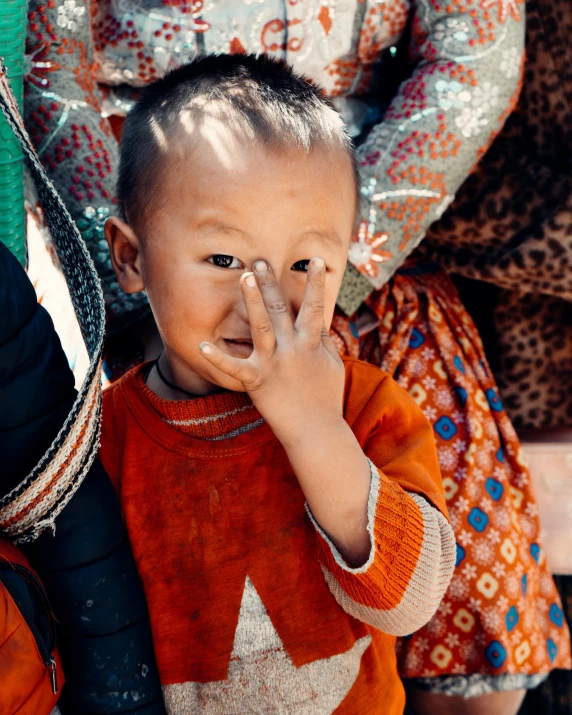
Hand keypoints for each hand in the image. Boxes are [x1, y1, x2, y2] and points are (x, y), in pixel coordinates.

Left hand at [198, 257, 344, 445]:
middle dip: (271, 284)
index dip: (317, 282)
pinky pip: (234, 368)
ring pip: (260, 327)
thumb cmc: (326, 398)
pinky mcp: (256, 381)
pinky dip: (218, 358)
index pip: (315, 306)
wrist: (315, 431)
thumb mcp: (332, 364)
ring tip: (245, 276)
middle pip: (280, 310)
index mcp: (311, 344)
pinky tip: (203, 345)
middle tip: (260, 261)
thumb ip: (323, 339)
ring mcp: (272, 364)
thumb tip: (320, 317)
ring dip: (253, 301)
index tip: (316, 260)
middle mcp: (292, 349)